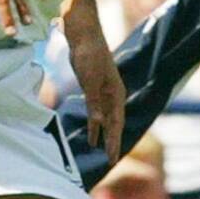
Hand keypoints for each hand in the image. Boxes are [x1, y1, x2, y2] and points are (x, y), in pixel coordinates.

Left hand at [69, 31, 124, 164]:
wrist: (83, 36)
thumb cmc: (89, 55)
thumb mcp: (90, 80)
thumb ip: (93, 101)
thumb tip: (97, 122)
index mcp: (116, 93)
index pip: (116, 123)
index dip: (114, 141)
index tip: (111, 158)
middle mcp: (112, 95)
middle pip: (113, 124)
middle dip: (112, 142)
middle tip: (109, 162)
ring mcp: (103, 92)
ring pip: (105, 120)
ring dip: (103, 135)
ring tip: (101, 152)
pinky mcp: (92, 89)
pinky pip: (95, 112)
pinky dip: (93, 125)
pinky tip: (91, 135)